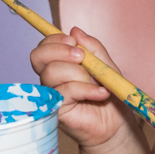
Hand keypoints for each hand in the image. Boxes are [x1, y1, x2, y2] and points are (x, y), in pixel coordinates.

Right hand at [29, 27, 129, 149]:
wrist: (116, 123)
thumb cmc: (109, 94)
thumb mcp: (105, 65)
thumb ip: (92, 48)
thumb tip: (75, 30)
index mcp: (59, 65)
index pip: (44, 47)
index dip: (54, 40)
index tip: (73, 40)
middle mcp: (51, 79)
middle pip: (38, 57)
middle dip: (60, 51)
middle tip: (81, 57)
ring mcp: (52, 94)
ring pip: (52, 73)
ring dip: (79, 74)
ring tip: (97, 83)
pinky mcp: (56, 109)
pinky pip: (66, 91)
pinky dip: (87, 89)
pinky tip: (101, 94)